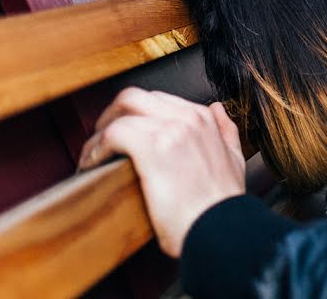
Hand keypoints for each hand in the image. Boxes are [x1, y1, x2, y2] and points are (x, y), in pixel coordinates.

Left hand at [78, 87, 246, 256]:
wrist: (222, 227)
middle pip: (134, 97)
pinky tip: (92, 164)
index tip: (124, 132)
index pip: (157, 99)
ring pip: (120, 112)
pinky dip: (96, 148)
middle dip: (111, 115)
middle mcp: (186, 118)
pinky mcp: (152, 148)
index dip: (134, 114)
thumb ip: (226, 130)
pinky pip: (112, 134)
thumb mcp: (235, 159)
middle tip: (100, 137)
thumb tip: (217, 109)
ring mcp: (170, 130)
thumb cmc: (223, 203)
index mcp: (202, 119)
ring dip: (98, 134)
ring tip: (92, 155)